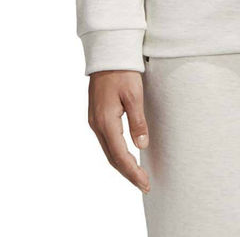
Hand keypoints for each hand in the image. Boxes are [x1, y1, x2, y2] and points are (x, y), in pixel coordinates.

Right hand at [88, 70, 150, 191]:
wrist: (108, 54)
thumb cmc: (123, 72)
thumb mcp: (134, 95)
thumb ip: (138, 121)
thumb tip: (142, 145)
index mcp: (106, 121)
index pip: (120, 155)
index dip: (133, 172)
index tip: (145, 184)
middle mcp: (97, 124)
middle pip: (112, 157)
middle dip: (128, 173)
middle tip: (144, 185)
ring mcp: (95, 121)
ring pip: (108, 151)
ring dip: (122, 165)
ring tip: (137, 176)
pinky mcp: (97, 116)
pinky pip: (107, 141)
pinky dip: (117, 153)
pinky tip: (126, 156)